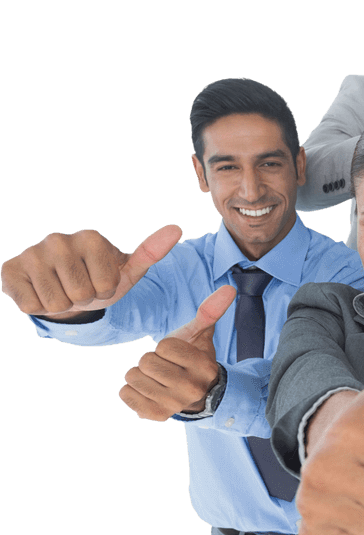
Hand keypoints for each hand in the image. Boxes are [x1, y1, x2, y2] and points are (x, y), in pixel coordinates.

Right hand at [1, 224, 181, 318]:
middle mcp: (58, 239)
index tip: (99, 282)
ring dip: (62, 305)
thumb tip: (176, 228)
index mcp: (90, 238)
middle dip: (83, 299)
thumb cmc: (99, 280)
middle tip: (79, 288)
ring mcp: (31, 252)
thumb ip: (152, 252)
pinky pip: (31, 305)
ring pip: (56, 302)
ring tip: (62, 290)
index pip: (105, 286)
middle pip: (80, 294)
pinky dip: (39, 306)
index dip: (104, 292)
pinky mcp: (9, 269)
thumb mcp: (128, 271)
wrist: (62, 288)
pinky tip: (41, 292)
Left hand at [118, 286, 234, 420]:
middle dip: (150, 360)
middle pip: (146, 362)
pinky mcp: (155, 415)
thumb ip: (210, 312)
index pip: (164, 346)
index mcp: (203, 367)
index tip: (175, 356)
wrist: (196, 395)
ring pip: (133, 377)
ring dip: (139, 375)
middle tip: (164, 368)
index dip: (165, 347)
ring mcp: (173, 405)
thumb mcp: (199, 336)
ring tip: (155, 379)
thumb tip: (229, 288)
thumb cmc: (192, 360)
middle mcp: (191, 389)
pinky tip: (146, 391)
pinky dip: (130, 390)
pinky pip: (125, 394)